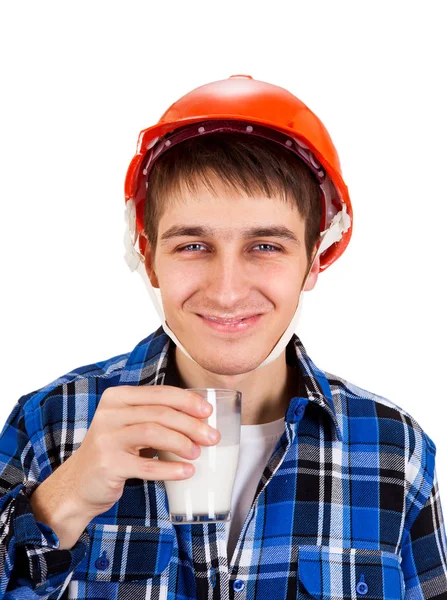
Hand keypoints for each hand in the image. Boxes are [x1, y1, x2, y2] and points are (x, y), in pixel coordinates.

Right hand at [34, 386, 219, 523]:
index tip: (208, 411)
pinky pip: (146, 465)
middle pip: (159, 412)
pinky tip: (186, 472)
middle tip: (212, 437)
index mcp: (117, 397)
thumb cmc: (113, 452)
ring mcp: (106, 438)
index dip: (187, 400)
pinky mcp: (108, 464)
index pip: (158, 393)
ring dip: (181, 443)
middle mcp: (109, 413)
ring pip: (153, 432)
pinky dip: (170, 468)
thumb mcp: (128, 426)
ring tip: (197, 453)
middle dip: (191, 424)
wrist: (77, 485)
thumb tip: (199, 417)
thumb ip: (153, 416)